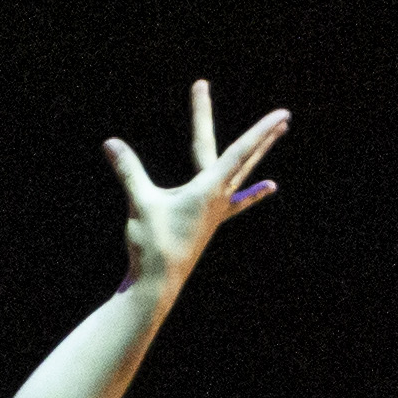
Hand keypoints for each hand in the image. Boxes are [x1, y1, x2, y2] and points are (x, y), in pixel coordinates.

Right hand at [108, 79, 288, 292]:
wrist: (158, 284)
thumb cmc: (152, 244)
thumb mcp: (140, 203)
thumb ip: (128, 170)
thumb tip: (110, 142)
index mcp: (208, 190)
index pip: (238, 151)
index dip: (259, 130)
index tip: (281, 113)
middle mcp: (219, 198)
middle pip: (245, 158)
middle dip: (263, 135)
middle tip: (287, 116)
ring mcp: (217, 210)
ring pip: (245, 173)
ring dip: (260, 153)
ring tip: (281, 136)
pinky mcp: (210, 221)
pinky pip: (239, 200)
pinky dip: (254, 191)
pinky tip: (271, 187)